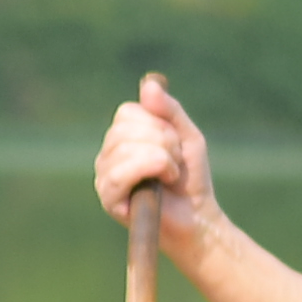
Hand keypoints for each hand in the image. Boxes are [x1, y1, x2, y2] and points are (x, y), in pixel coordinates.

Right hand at [96, 73, 219, 247]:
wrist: (197, 217)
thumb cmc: (191, 179)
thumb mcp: (187, 136)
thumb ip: (169, 110)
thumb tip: (148, 83)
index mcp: (122, 139)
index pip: (127, 112)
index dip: (158, 124)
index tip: (175, 144)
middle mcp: (108, 155)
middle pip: (126, 128)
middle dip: (163, 142)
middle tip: (174, 163)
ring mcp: (104, 176)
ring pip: (126, 148)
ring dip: (161, 159)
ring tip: (169, 176)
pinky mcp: (107, 197)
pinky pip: (121, 172)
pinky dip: (151, 172)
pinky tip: (160, 184)